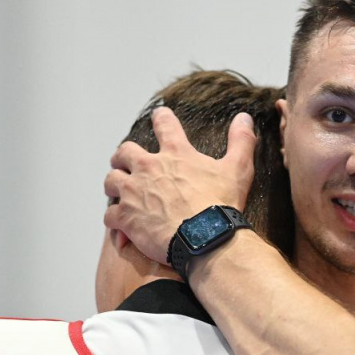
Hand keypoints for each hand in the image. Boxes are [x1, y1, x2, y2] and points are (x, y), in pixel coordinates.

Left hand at [105, 107, 256, 264]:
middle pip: (124, 152)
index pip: (164, 124)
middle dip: (123, 157)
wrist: (205, 239)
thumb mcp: (238, 169)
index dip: (161, 117)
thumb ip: (241, 141)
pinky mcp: (126, 218)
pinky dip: (114, 220)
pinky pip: (109, 215)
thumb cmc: (221, 205)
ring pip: (111, 181)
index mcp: (175, 154)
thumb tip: (244, 118)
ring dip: (115, 186)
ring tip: (119, 193)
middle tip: (126, 162)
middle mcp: (149, 168)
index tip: (158, 115)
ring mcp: (134, 193)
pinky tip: (121, 226)